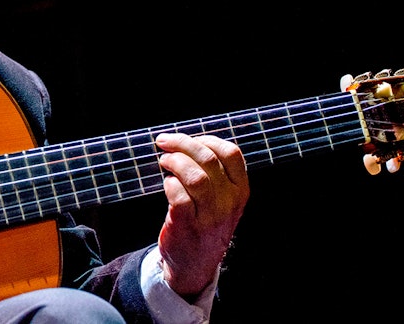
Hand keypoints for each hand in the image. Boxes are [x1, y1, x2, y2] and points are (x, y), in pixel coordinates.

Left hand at [154, 133, 248, 298]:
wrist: (195, 264)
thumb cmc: (205, 223)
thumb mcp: (223, 201)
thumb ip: (215, 174)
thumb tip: (188, 141)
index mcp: (240, 191)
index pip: (231, 153)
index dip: (207, 139)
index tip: (190, 138)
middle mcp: (228, 202)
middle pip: (208, 159)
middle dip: (182, 143)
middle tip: (165, 141)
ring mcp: (209, 215)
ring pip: (194, 175)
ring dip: (174, 161)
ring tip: (164, 160)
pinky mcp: (187, 225)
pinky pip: (178, 195)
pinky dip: (169, 183)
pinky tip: (166, 183)